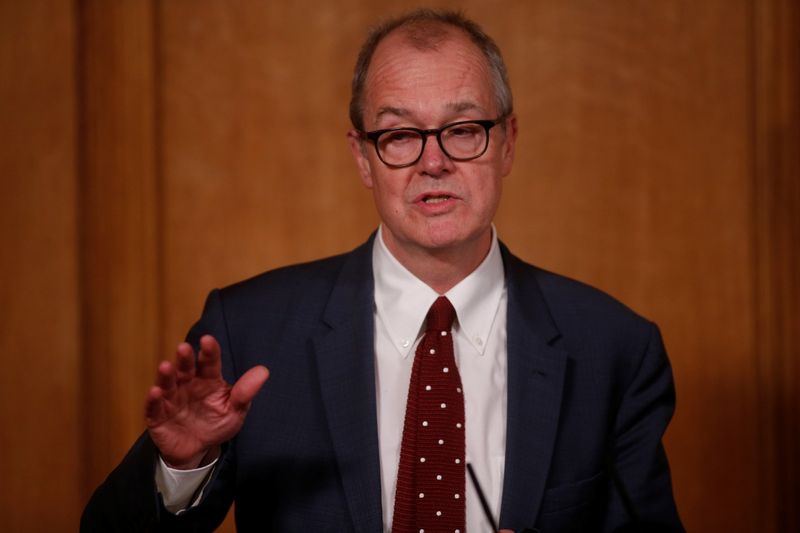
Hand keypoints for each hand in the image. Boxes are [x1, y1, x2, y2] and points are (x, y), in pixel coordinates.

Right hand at [145, 335, 268, 468]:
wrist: (197, 449)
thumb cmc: (217, 423)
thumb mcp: (235, 410)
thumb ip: (245, 392)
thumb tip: (264, 371)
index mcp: (208, 380)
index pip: (209, 362)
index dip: (209, 352)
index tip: (208, 340)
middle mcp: (188, 384)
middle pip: (186, 368)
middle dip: (185, 359)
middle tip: (184, 347)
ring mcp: (172, 398)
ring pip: (167, 383)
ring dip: (166, 375)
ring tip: (166, 366)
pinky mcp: (158, 415)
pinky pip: (154, 406)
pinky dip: (154, 399)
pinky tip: (155, 392)